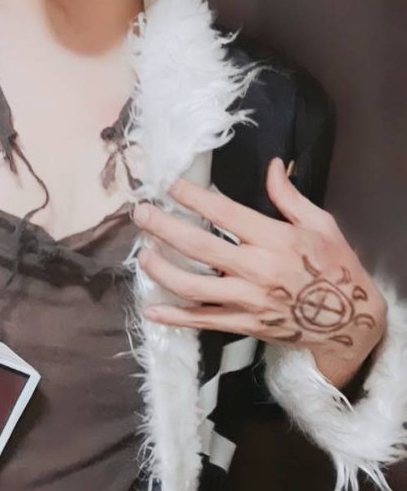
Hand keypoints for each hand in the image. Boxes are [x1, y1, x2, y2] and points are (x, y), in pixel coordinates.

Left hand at [132, 157, 387, 388]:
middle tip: (140, 213)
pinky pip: (202, 321)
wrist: (349, 322)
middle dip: (164, 228)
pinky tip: (151, 309)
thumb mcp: (321, 224)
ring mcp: (247, 300)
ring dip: (162, 271)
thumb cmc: (336, 267)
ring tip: (143, 257)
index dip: (193, 198)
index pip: (224, 214)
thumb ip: (289, 197)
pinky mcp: (244, 324)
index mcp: (275, 239)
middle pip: (199, 246)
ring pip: (193, 286)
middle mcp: (256, 269)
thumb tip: (272, 166)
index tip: (170, 186)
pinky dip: (175, 317)